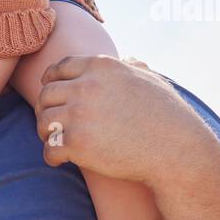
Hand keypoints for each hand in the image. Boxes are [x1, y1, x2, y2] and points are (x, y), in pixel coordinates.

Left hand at [34, 55, 212, 185]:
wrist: (176, 150)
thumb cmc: (168, 115)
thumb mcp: (153, 80)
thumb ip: (134, 67)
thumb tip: (129, 59)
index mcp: (101, 66)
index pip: (59, 68)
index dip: (50, 81)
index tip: (50, 92)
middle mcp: (86, 87)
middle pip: (46, 95)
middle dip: (46, 109)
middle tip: (52, 123)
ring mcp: (79, 115)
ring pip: (43, 122)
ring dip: (46, 133)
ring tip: (55, 141)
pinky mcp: (78, 144)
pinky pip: (49, 149)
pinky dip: (51, 156)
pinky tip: (59, 160)